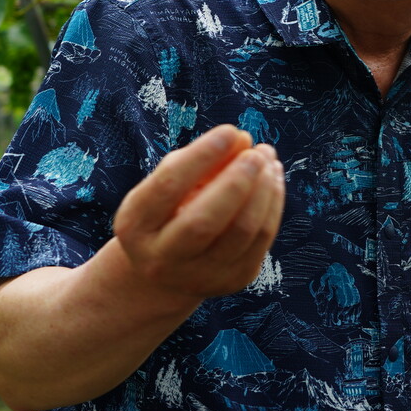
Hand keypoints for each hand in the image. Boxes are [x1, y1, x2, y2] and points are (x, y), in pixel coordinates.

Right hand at [112, 124, 284, 302]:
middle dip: (236, 181)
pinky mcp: (233, 280)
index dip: (202, 156)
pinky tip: (274, 178)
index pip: (168, 186)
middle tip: (257, 152)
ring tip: (268, 159)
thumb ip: (201, 160)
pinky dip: (272, 204)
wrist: (167, 271)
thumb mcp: (170, 182)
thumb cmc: (168, 211)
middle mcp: (162, 258)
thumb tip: (242, 139)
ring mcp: (199, 276)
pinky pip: (262, 240)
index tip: (230, 130)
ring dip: (263, 190)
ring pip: (241, 232)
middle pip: (204, 221)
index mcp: (136, 225)